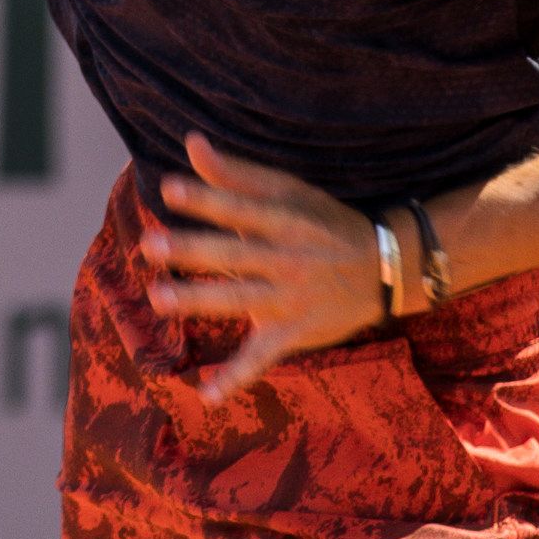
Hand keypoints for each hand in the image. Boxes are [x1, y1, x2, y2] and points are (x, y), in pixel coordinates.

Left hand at [143, 135, 387, 402]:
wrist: (387, 268)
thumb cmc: (326, 222)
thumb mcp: (291, 192)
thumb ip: (237, 174)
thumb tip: (191, 144)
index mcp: (288, 222)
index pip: (242, 209)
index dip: (207, 200)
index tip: (168, 189)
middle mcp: (289, 261)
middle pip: (236, 256)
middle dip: (193, 251)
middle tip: (150, 245)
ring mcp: (291, 301)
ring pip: (241, 301)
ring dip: (200, 301)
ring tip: (158, 297)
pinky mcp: (294, 334)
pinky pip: (262, 359)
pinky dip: (236, 379)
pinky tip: (205, 395)